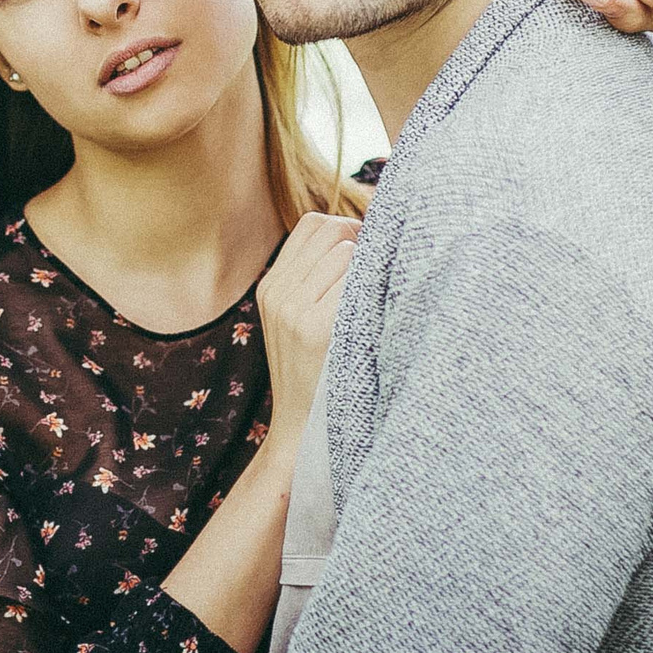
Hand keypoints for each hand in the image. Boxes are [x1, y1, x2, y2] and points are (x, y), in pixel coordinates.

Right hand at [255, 212, 357, 440]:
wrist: (301, 426)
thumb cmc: (314, 372)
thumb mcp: (296, 321)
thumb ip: (313, 280)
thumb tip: (357, 237)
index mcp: (271, 287)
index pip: (311, 226)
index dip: (344, 227)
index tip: (366, 248)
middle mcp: (277, 292)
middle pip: (330, 230)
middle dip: (362, 238)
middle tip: (380, 267)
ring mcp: (293, 309)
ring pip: (344, 251)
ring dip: (368, 266)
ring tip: (376, 297)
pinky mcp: (315, 327)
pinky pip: (352, 279)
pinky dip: (370, 285)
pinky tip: (375, 310)